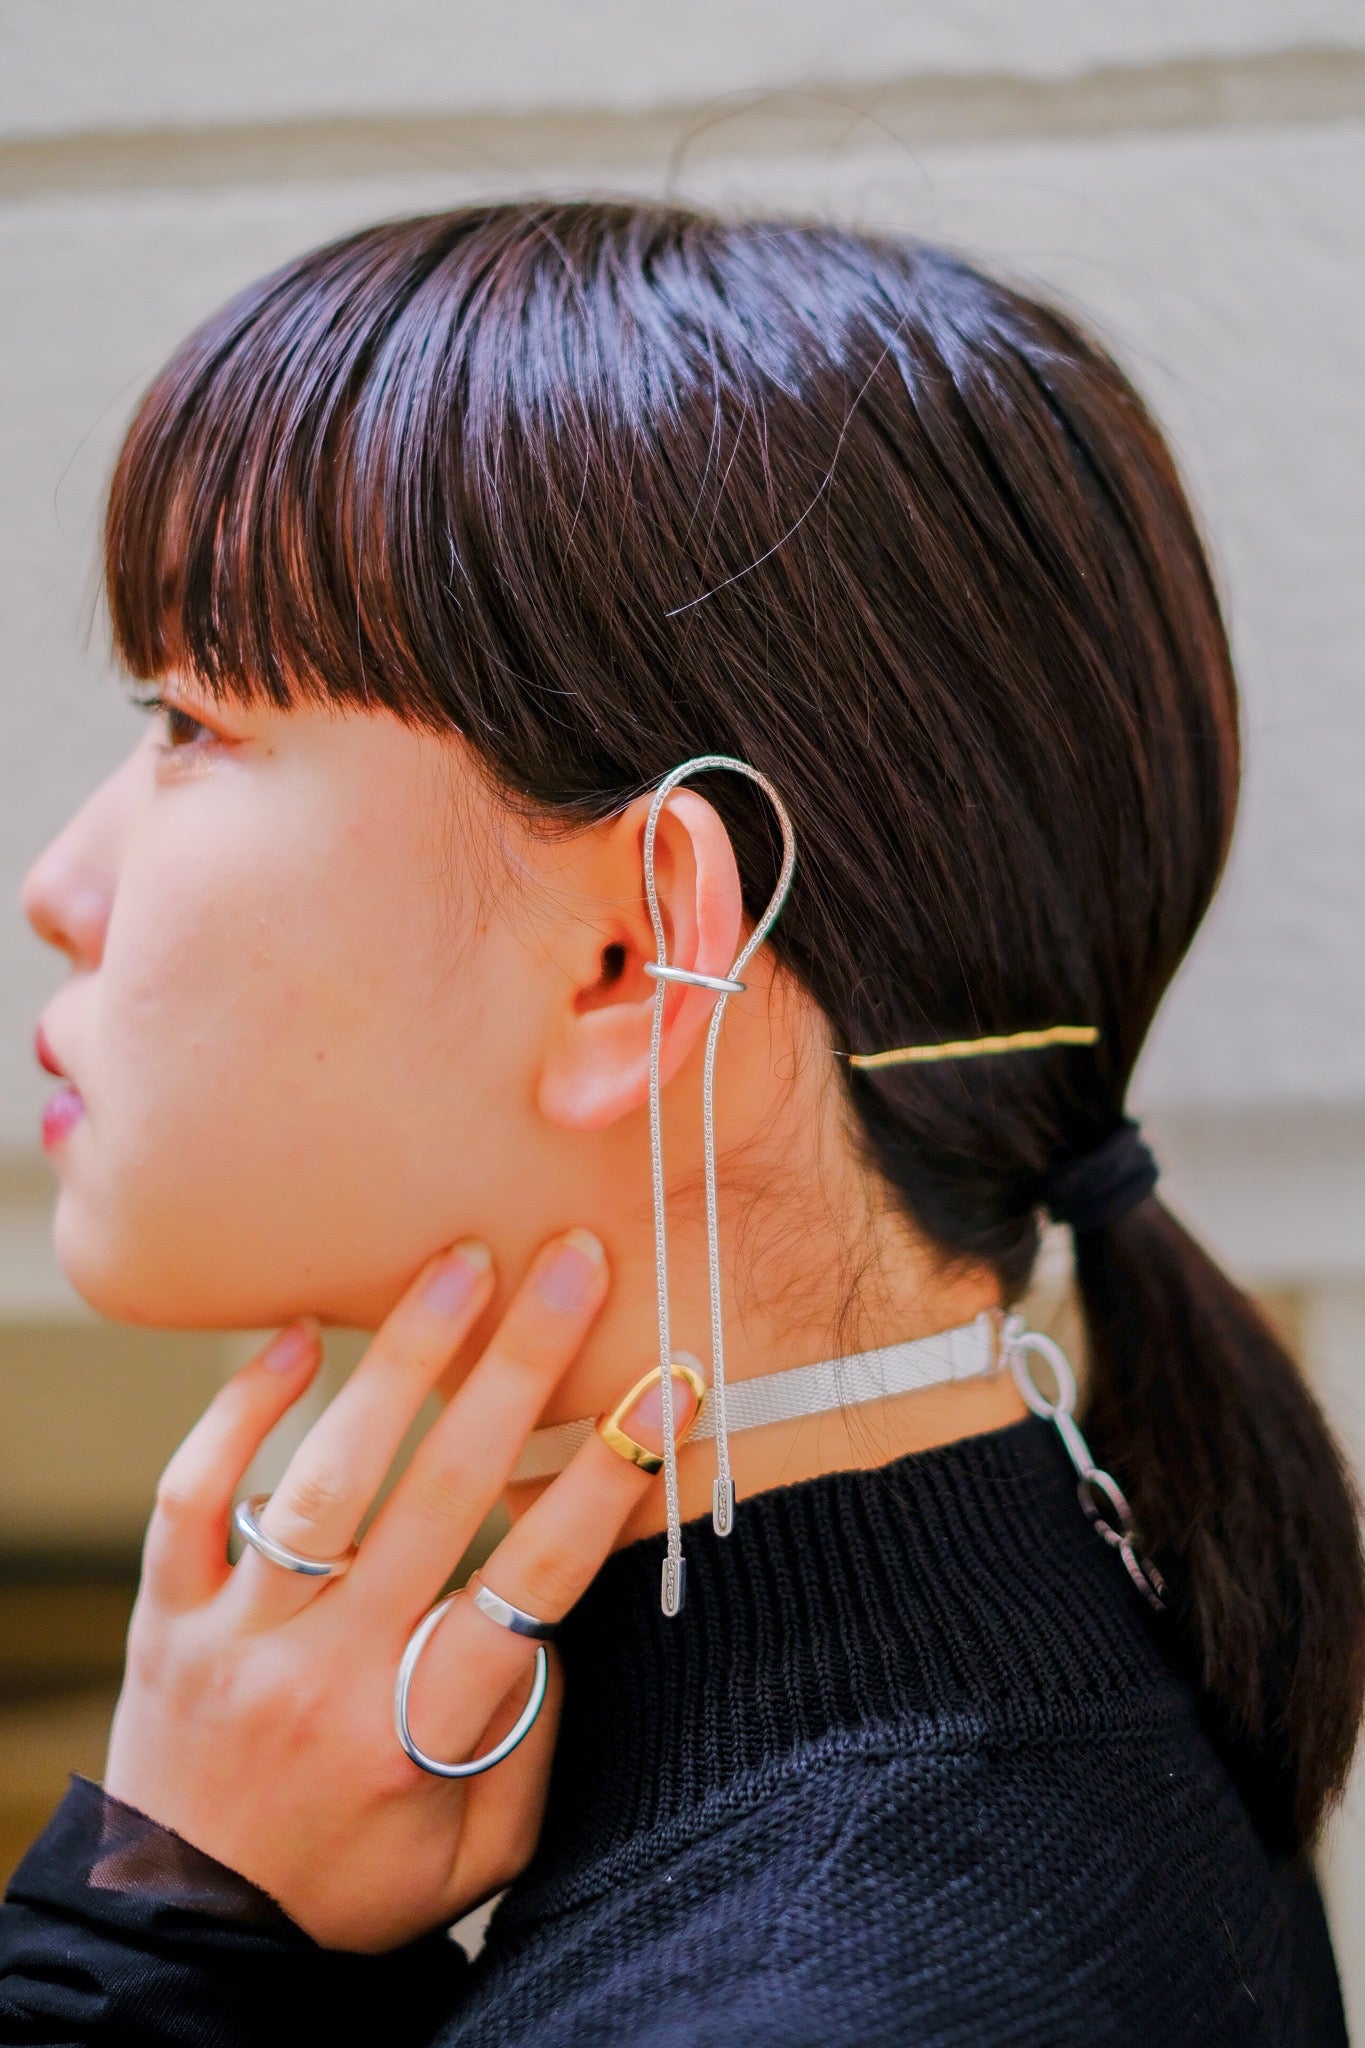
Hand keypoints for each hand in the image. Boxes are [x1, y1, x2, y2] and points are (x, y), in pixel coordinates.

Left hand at [104, 1229, 697, 1951]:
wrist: (186, 1936)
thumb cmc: (353, 1884)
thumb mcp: (477, 1857)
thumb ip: (531, 1741)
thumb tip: (555, 1613)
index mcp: (421, 1731)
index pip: (535, 1579)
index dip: (608, 1477)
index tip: (667, 1388)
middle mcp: (329, 1670)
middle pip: (443, 1492)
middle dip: (521, 1366)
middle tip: (572, 1263)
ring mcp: (241, 1632)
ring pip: (328, 1476)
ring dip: (401, 1360)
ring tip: (459, 1265)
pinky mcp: (171, 1611)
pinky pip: (196, 1494)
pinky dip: (240, 1409)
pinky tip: (295, 1335)